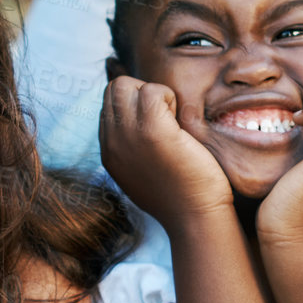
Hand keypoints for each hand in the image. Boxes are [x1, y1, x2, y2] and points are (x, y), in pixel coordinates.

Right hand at [99, 75, 230, 228]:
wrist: (194, 218)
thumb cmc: (180, 195)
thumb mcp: (143, 173)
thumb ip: (133, 149)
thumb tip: (139, 125)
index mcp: (108, 151)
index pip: (109, 106)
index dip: (134, 105)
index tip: (158, 123)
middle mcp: (111, 142)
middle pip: (113, 89)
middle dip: (140, 93)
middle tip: (165, 117)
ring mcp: (128, 136)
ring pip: (126, 85)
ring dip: (153, 94)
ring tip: (172, 120)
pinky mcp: (152, 131)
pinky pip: (152, 90)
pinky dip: (169, 97)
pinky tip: (181, 123)